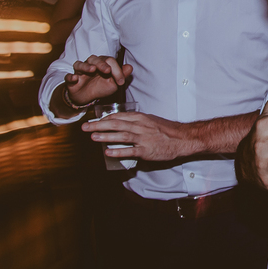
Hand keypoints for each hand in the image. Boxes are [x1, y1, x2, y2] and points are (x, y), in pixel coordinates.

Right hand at [64, 54, 132, 106]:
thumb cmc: (101, 87)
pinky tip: (75, 78)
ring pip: (80, 64)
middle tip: (107, 70)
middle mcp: (90, 65)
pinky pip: (68, 76)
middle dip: (102, 64)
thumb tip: (130, 67)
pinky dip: (71, 77)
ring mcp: (80, 72)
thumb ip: (121, 75)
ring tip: (92, 69)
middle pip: (95, 59)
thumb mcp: (113, 84)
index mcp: (102, 64)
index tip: (120, 82)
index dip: (116, 70)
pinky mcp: (71, 80)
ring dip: (86, 66)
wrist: (86, 98)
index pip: (109, 61)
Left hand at [82, 112, 197, 160]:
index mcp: (140, 117)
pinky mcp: (146, 150)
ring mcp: (143, 138)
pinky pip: (129, 151)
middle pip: (115, 124)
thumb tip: (122, 124)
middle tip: (85, 127)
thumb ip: (136, 121)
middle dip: (98, 125)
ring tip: (93, 137)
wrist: (182, 139)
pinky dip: (118, 151)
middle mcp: (140, 126)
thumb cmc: (167, 130)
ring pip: (120, 135)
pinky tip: (108, 152)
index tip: (93, 121)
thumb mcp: (150, 120)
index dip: (103, 119)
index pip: (118, 116)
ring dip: (105, 136)